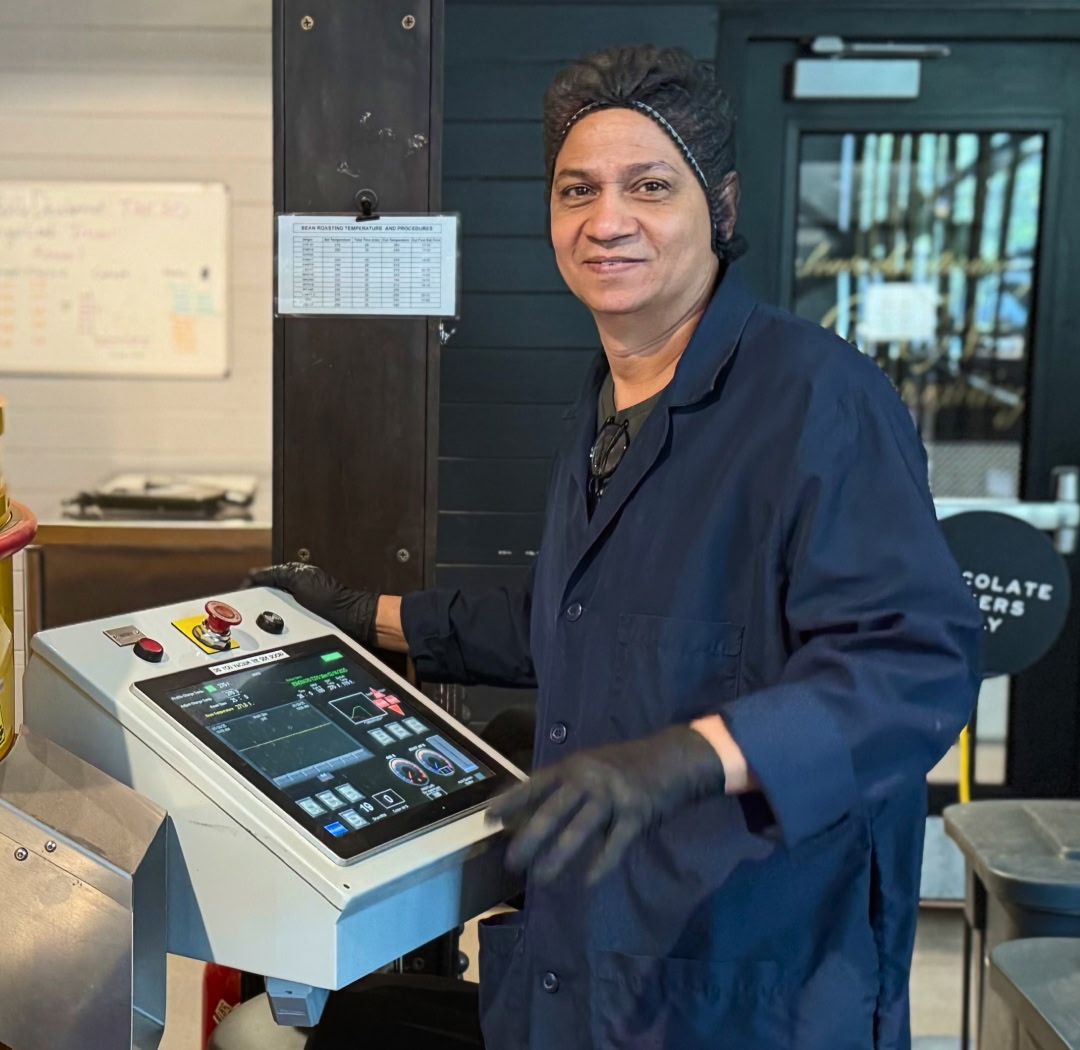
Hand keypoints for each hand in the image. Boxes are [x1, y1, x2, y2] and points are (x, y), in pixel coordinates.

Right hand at [247, 563, 379, 646]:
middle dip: (253, 604)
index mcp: (292, 576)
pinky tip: (271, 630)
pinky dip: (274, 626)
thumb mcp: (300, 580)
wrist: (349, 619)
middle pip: (263, 597)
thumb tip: (254, 574)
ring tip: (256, 622)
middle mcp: (292, 590)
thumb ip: (278, 574)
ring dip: (263, 617)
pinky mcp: (299, 622)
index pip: (262, 579)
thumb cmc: (331, 598)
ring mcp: (296, 607)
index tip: (238, 597)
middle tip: (243, 613)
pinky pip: (281, 624)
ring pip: (270, 612)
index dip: (249, 588)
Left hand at [487, 725, 724, 885]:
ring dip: (558, 856)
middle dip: (529, 838)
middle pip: (553, 810)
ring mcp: (612, 796)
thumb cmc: (625, 764)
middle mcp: (588, 779)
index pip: (535, 784)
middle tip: (511, 863)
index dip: (512, 800)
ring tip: (541, 879)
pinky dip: (601, 864)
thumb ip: (565, 786)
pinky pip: (614, 843)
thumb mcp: (590, 765)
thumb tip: (529, 813)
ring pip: (579, 829)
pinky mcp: (635, 813)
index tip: (489, 818)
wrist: (672, 757)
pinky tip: (587, 882)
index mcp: (573, 766)